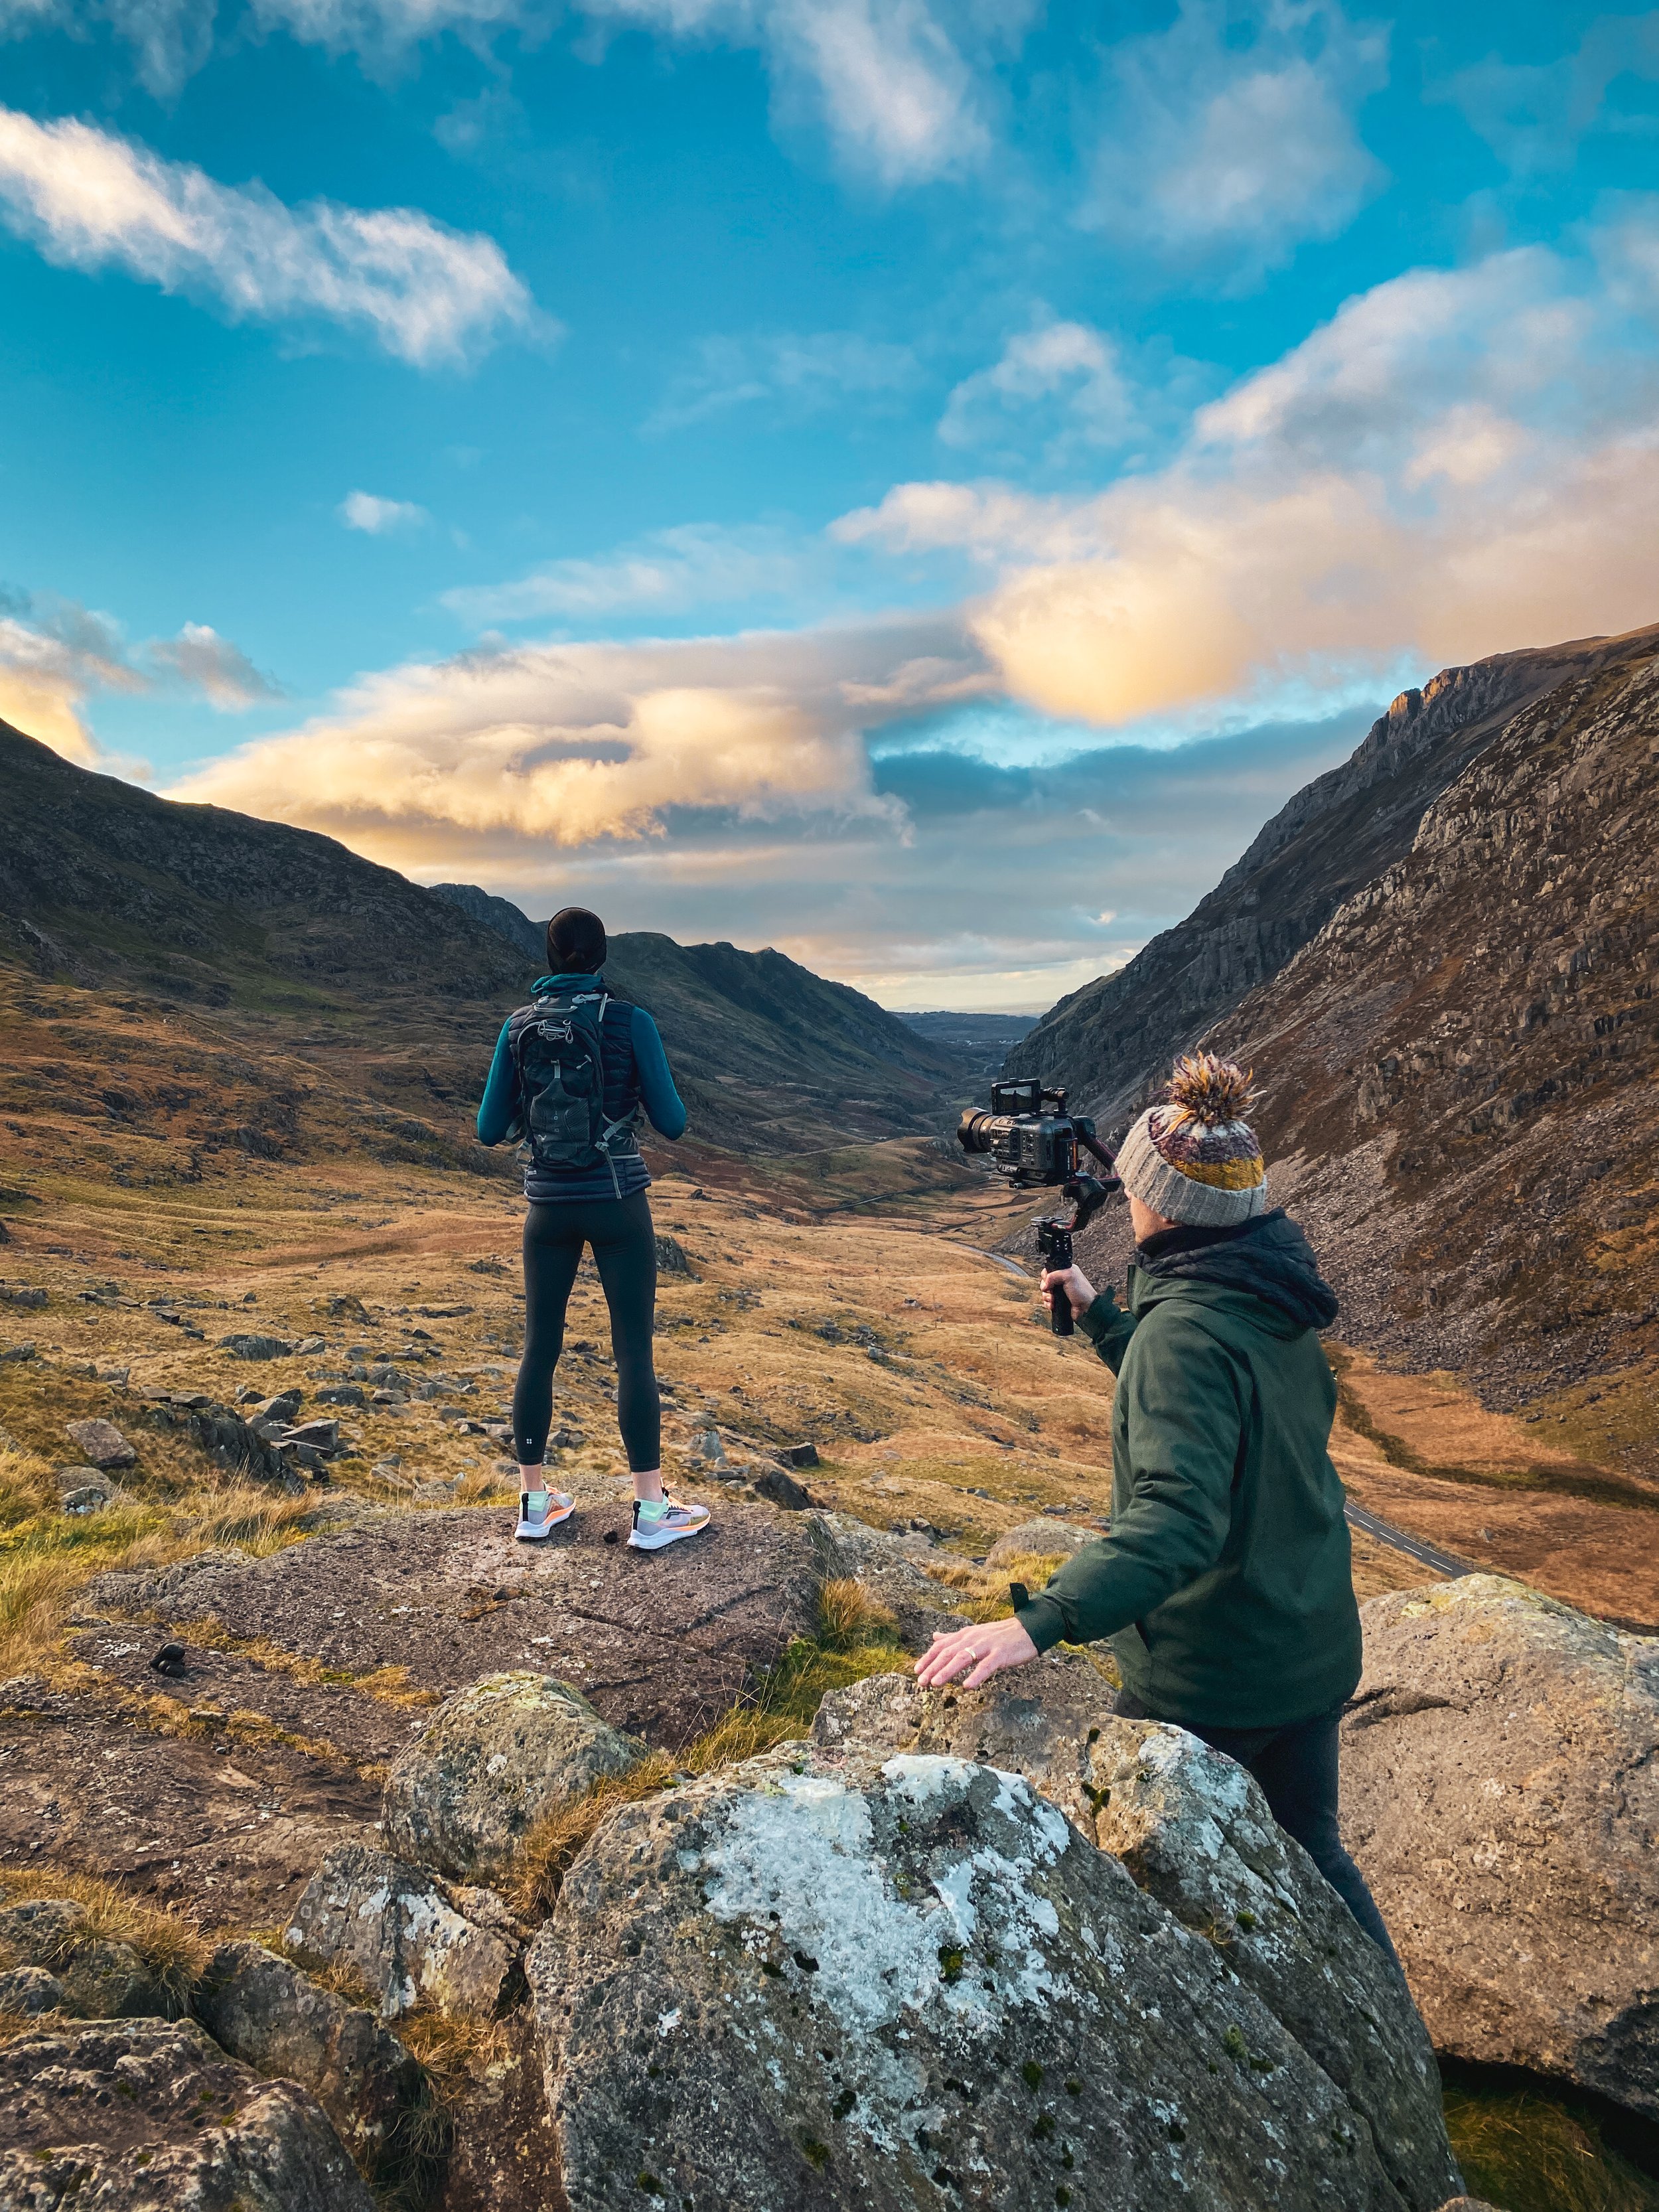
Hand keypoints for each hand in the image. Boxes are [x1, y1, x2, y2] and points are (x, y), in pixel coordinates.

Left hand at [915, 1615, 1038, 1690]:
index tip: (916, 1671)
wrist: (1027, 1629)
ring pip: (963, 1658)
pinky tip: (967, 1687)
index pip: (941, 1646)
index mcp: (965, 1634)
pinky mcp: (1000, 1654)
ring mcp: (986, 1646)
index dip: (928, 1658)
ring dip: (947, 1671)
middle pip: (948, 1652)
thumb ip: (953, 1637)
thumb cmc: (1000, 1635)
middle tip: (921, 1682)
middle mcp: (973, 1638)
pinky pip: (986, 1666)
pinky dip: (976, 1676)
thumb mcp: (974, 1633)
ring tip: (936, 1683)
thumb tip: (934, 1637)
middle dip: (933, 1667)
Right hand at [1041, 1264, 1094, 1319]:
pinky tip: (1053, 1304)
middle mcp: (1062, 1280)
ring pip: (1045, 1292)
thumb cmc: (1082, 1292)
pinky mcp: (1058, 1301)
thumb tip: (1045, 1283)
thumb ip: (1054, 1275)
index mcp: (1065, 1271)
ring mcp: (1060, 1291)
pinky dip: (1048, 1303)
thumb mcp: (1069, 1276)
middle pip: (1045, 1281)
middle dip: (1045, 1287)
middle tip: (1051, 1291)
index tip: (1048, 1281)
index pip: (1049, 1270)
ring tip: (1052, 1299)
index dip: (1046, 1275)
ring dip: (1046, 1296)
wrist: (1086, 1308)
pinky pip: (1047, 1301)